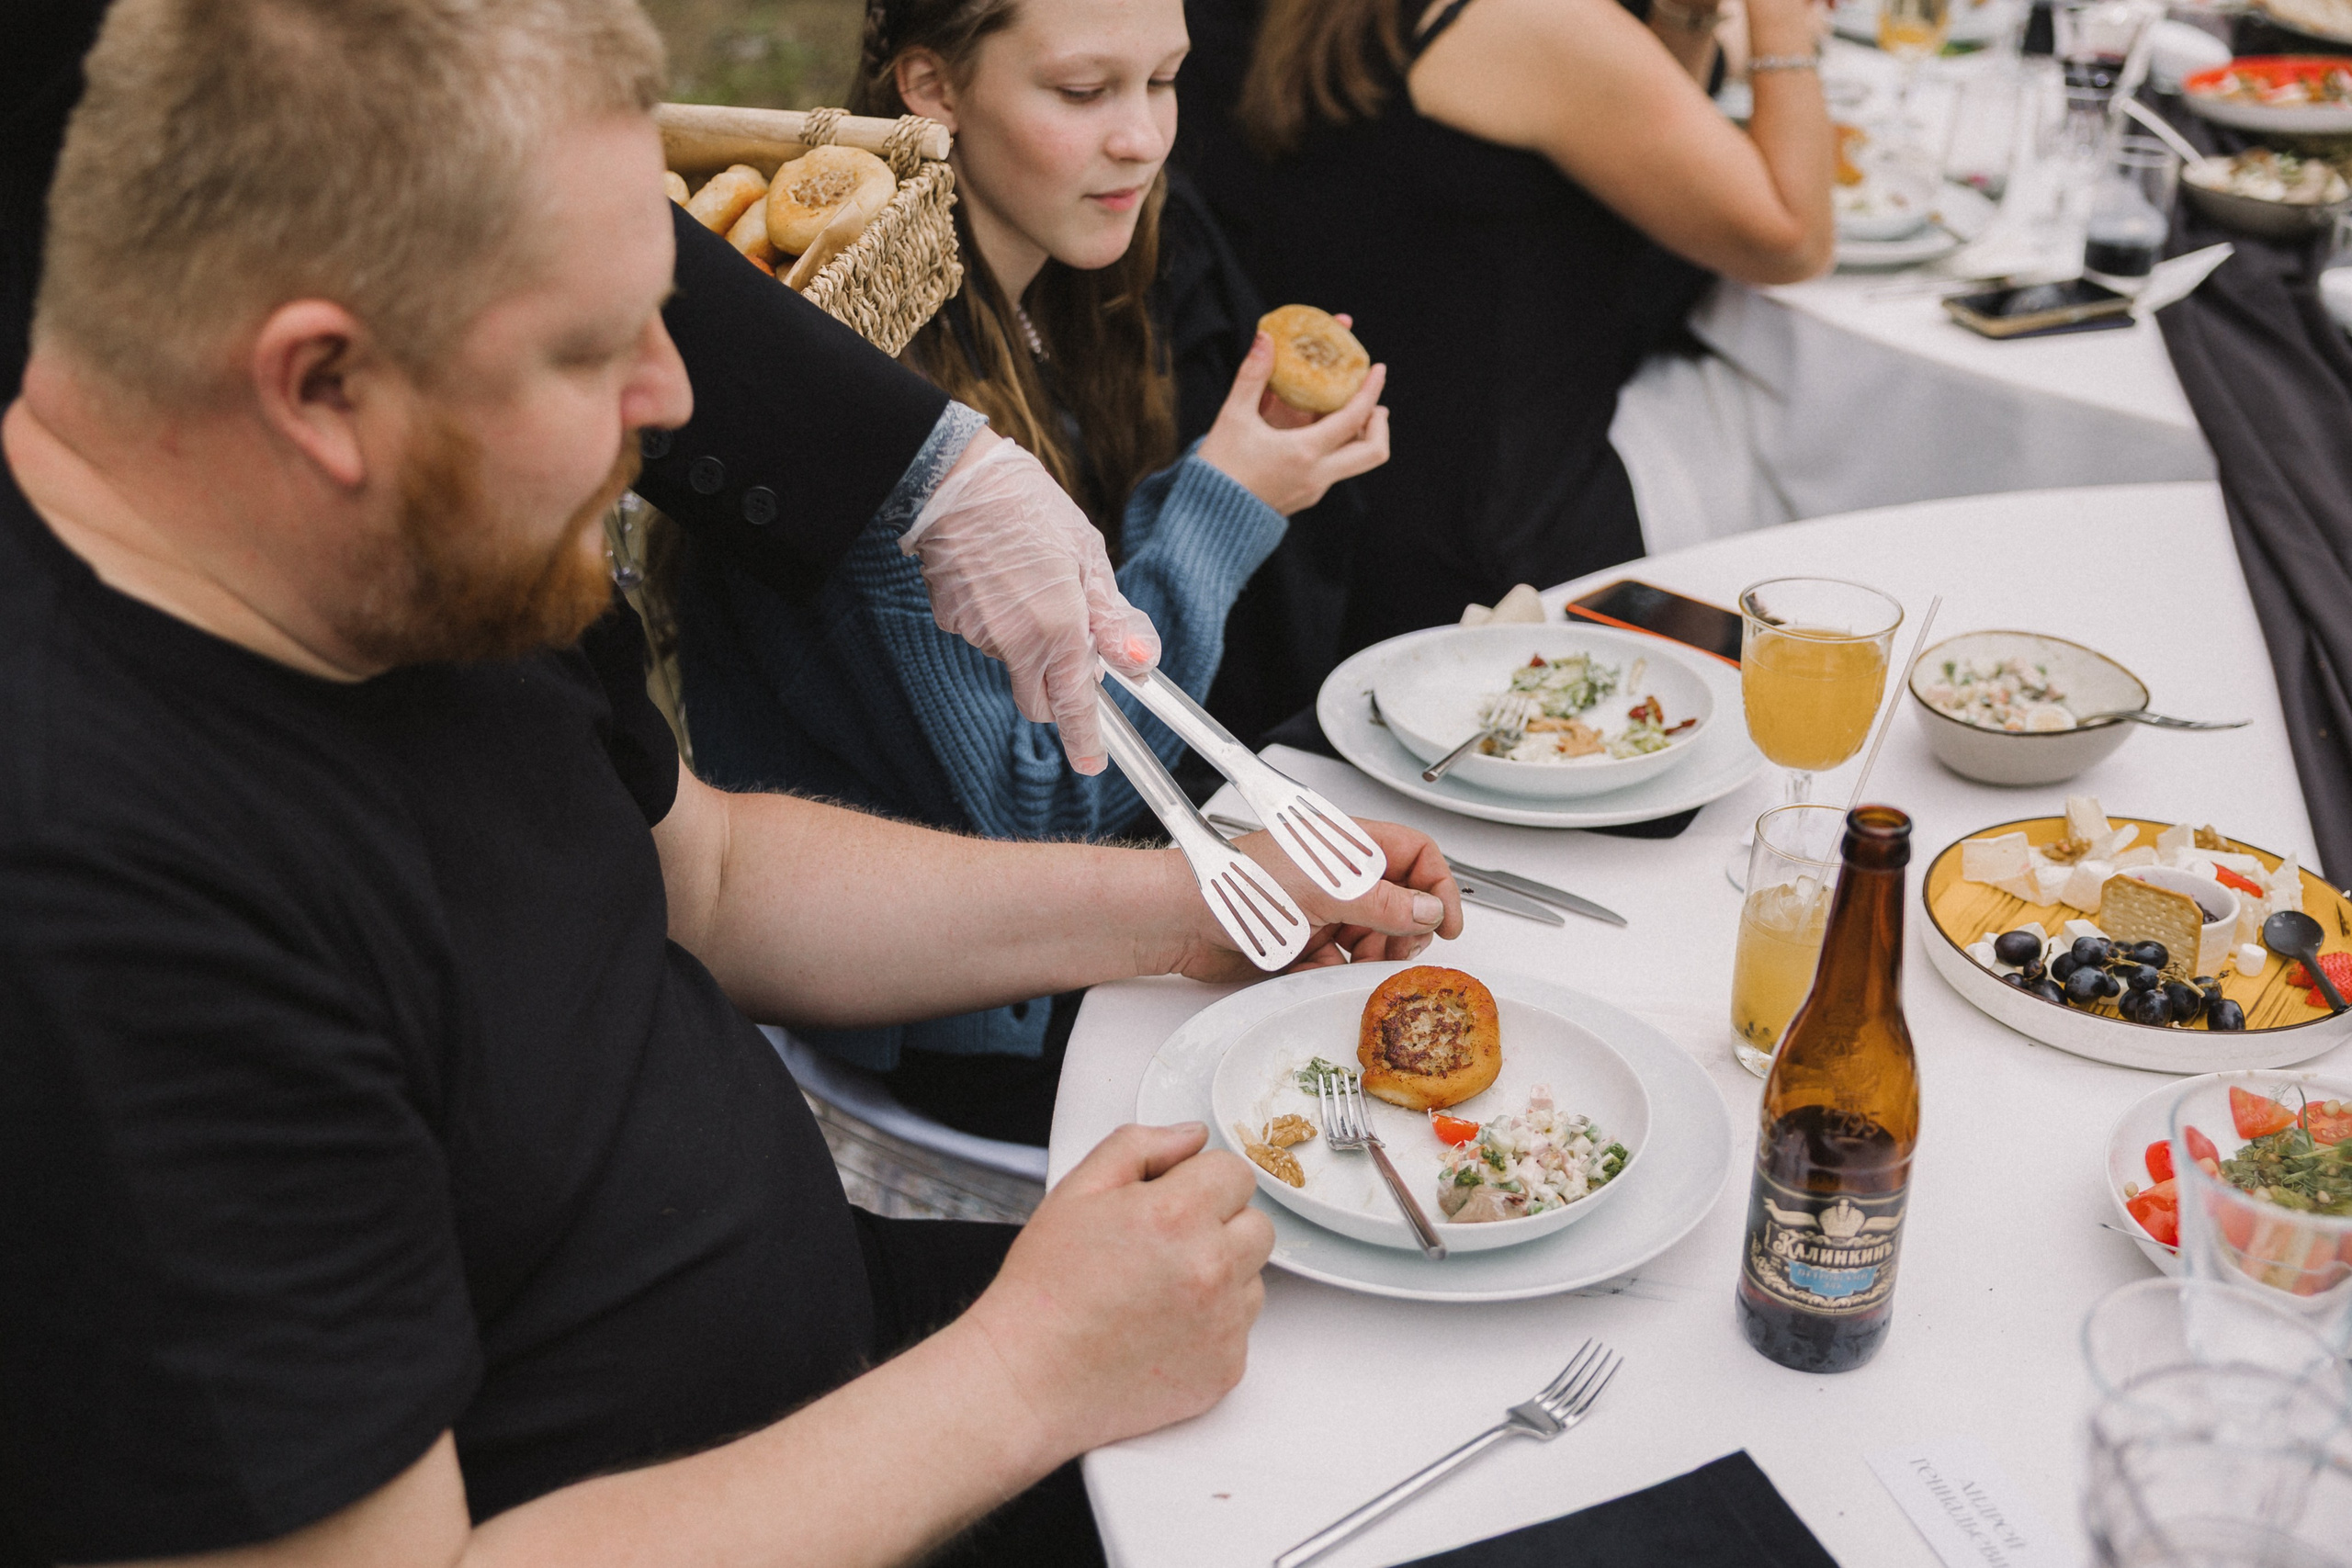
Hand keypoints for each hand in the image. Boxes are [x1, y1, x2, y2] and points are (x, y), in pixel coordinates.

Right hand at [904, 433, 1162, 774]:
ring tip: (1031, 578)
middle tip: (1070, 642)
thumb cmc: (1028, 507)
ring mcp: (977, 634)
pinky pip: (984, 635)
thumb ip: (1113, 619)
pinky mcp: (951, 620)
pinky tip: (999, 577)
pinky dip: (998, 617)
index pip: (1073, 704)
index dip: (1085, 739)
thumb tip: (1142, 665)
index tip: (1094, 763)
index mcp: (1057, 627)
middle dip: (1056, 687)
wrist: (955, 479)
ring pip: (1012, 660)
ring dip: (1028, 638)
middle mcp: (1014, 641)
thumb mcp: (1089, 557)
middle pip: (1038, 696)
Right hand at [958, 1123, 1272, 1457]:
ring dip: (1221, 1276)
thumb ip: (1139, 1146)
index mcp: (1178, 1215)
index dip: (1202, 1180)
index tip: (1177, 1198)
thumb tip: (1190, 1136)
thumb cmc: (1045, 1290)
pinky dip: (1211, 1326)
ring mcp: (1224, 1324)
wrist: (1028, 1379)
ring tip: (1160, 1290)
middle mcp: (1212, 1268)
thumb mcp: (1078, 1191)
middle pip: (1256, 1224)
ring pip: (1253, 1277)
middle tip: (1166, 1244)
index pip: (1235, 1173)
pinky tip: (1162, 1329)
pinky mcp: (1225, 1369)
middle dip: (1220, 1225)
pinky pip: (1240, 1330)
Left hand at [1170, 816, 1463, 982]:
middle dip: (1401, 932)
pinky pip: (1337, 963)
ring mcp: (1320, 910)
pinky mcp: (1301, 944)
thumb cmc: (1239, 884)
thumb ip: (1385, 901)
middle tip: (1391, 952)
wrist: (1181, 920)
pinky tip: (1305, 966)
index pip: (1416, 856)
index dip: (1439, 887)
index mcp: (1348, 845)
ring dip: (1363, 957)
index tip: (1449, 925)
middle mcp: (1337, 876)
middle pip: (1401, 904)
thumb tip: (1430, 911)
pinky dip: (1328, 970)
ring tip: (1342, 961)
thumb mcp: (1326, 888)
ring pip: (1371, 940)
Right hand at [1195, 328, 1390, 516]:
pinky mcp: (1304, 497)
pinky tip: (1316, 431)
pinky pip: (1334, 470)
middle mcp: (1318, 476)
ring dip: (1358, 436)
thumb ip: (1252, 376)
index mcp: (1305, 453)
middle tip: (1372, 403)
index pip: (1354, 418)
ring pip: (1355, 463)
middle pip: (1374, 452)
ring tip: (1345, 411)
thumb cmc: (1218, 468)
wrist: (1206, 520)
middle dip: (1380, 424)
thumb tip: (1265, 338)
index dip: (1371, 390)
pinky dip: (1336, 447)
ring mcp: (1314, 490)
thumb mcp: (1233, 418)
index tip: (1378, 369)